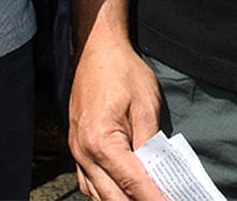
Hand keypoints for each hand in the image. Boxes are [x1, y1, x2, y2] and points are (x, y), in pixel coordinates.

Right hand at [69, 37, 169, 200]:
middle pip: (113, 198)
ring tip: (149, 198)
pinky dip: (108, 194)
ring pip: (98, 196)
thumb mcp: (145, 106)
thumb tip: (159, 174)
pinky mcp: (77, 150)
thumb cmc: (121, 72)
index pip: (133, 183)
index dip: (155, 199)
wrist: (96, 51)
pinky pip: (90, 185)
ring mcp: (77, 154)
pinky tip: (125, 194)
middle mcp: (84, 153)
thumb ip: (150, 144)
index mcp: (101, 141)